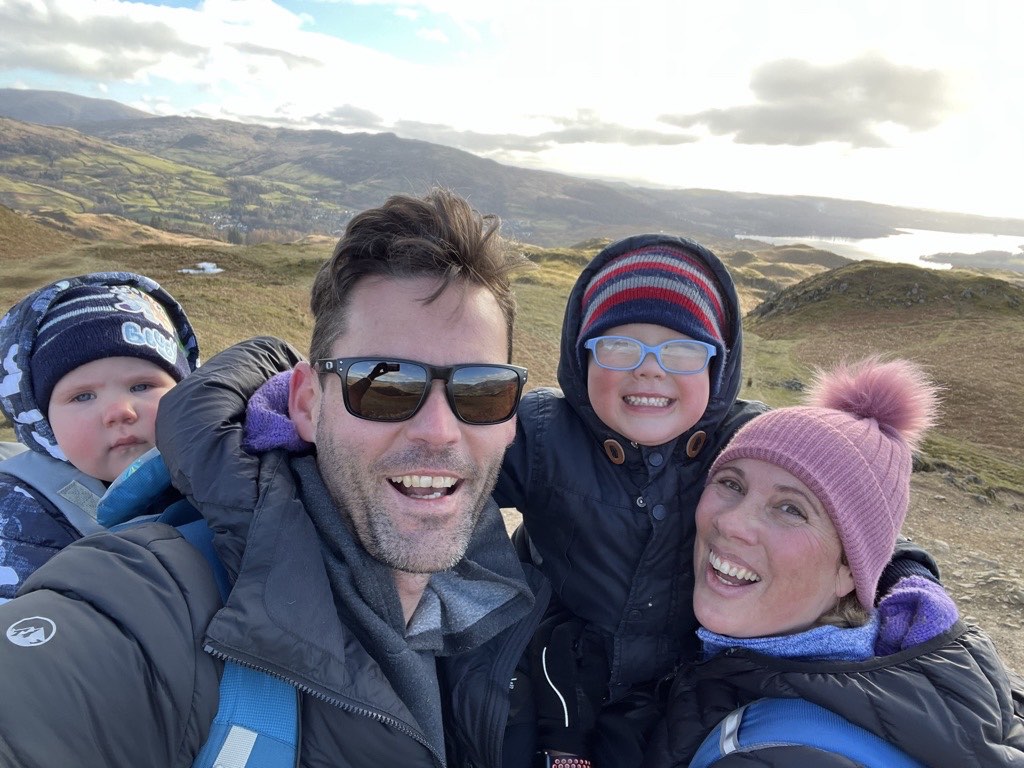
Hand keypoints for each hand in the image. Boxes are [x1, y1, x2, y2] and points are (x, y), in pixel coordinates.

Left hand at [530, 615, 605, 756]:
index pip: (564, 627)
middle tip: (577, 616)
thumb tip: (591, 632)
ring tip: (565, 620)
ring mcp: (535, 661)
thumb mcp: (596, 675)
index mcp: (557, 654)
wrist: (563, 729)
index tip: (588, 622)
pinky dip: (544, 633)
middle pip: (547, 625)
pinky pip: (535, 642)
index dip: (576, 622)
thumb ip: (594, 649)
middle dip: (562, 617)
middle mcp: (542, 654)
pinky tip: (554, 634)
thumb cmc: (583, 703)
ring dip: (551, 623)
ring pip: (538, 632)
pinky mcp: (533, 667)